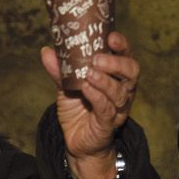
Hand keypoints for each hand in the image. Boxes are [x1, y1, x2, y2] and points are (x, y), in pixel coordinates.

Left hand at [41, 30, 139, 178]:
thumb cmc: (77, 110)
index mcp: (116, 76)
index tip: (110, 36)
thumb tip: (47, 50)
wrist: (76, 142)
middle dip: (116, 62)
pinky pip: (107, 109)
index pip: (126, 56)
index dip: (122, 46)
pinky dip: (97, 97)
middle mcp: (122, 90)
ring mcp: (118, 108)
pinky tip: (86, 89)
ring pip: (120, 91)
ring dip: (104, 80)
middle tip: (97, 58)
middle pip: (131, 72)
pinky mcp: (109, 124)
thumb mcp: (67, 87)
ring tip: (89, 73)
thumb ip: (60, 70)